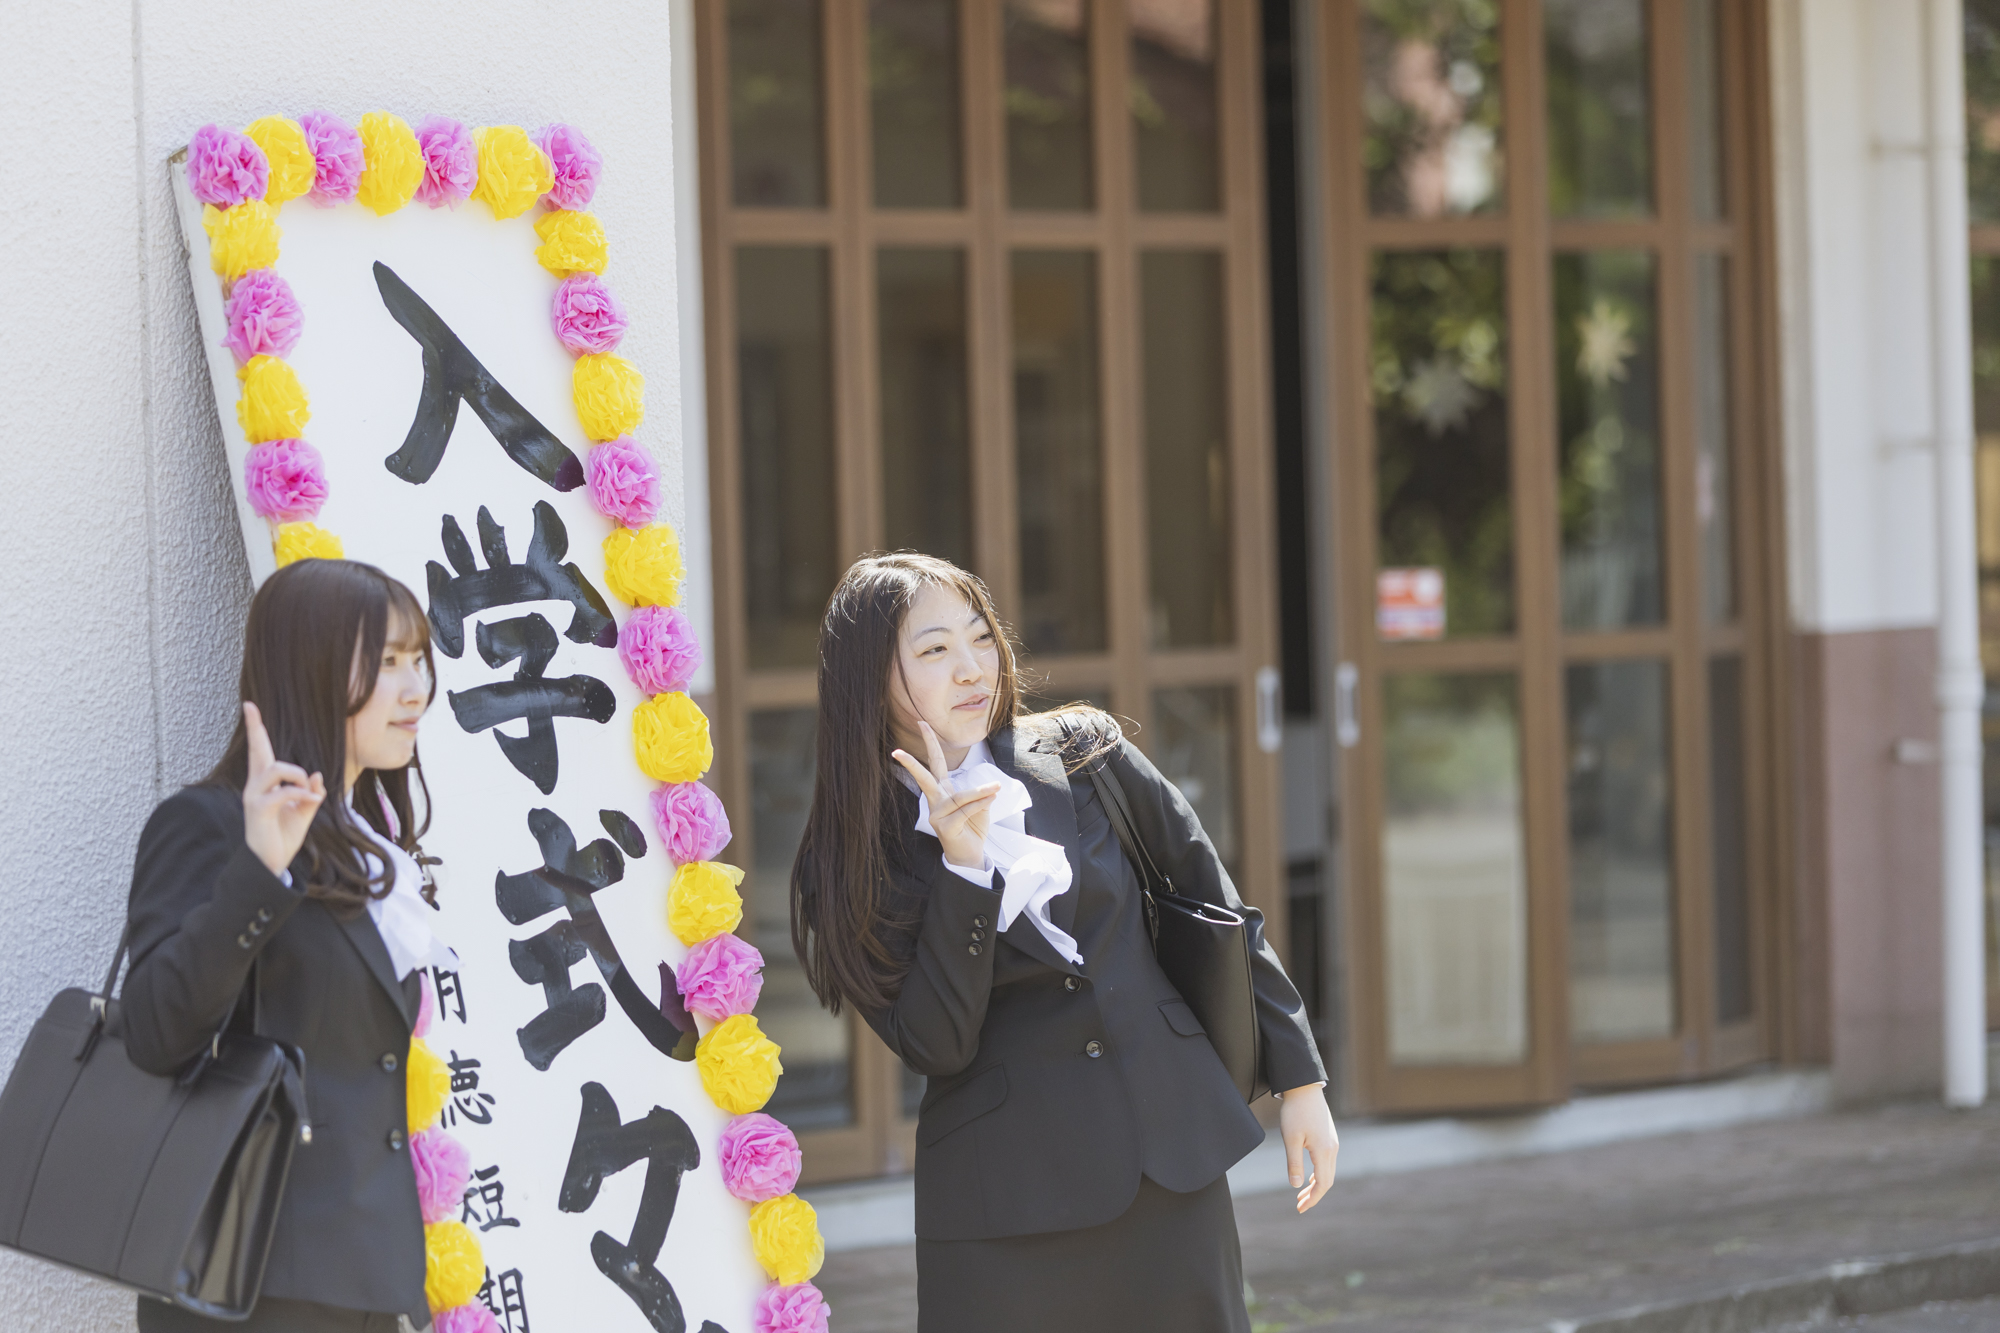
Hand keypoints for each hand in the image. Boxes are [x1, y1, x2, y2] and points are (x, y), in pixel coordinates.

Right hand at [241, 701, 324, 876]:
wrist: (271, 864)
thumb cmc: (283, 837)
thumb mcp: (303, 812)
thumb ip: (310, 794)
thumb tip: (317, 775)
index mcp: (266, 784)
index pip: (261, 753)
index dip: (256, 730)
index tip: (250, 707)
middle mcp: (256, 786)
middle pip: (257, 751)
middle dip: (255, 728)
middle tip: (249, 707)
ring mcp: (254, 797)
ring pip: (274, 768)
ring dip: (296, 774)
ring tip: (307, 790)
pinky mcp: (257, 810)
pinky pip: (281, 793)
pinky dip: (299, 793)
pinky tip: (310, 800)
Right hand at [892, 721, 998, 871]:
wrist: (970, 854)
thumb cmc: (972, 827)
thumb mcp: (978, 805)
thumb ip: (979, 794)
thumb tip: (988, 789)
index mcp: (942, 792)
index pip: (934, 764)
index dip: (930, 743)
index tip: (922, 723)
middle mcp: (935, 801)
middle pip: (925, 777)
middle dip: (912, 763)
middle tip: (897, 750)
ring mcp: (937, 815)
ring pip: (959, 797)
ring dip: (981, 792)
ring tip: (996, 788)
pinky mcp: (945, 828)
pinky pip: (966, 811)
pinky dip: (980, 806)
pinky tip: (989, 802)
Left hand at [1279, 1082, 1337, 1213]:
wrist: (1304, 1088)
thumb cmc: (1295, 1112)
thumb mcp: (1291, 1139)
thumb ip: (1294, 1163)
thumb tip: (1295, 1185)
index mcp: (1324, 1152)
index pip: (1322, 1184)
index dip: (1312, 1198)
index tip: (1300, 1208)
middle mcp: (1332, 1149)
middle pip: (1327, 1181)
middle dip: (1314, 1195)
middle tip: (1299, 1205)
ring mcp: (1333, 1143)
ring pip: (1328, 1172)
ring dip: (1316, 1185)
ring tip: (1301, 1195)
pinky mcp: (1329, 1138)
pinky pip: (1327, 1162)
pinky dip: (1319, 1174)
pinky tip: (1308, 1177)